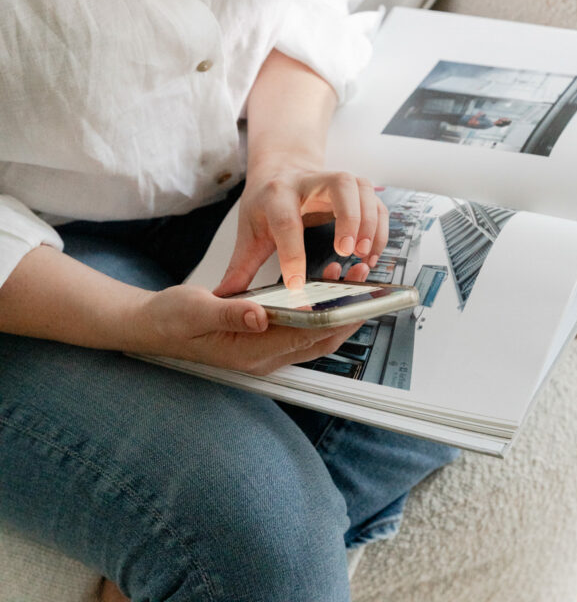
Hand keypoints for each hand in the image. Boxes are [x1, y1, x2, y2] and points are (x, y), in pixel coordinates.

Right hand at [135, 283, 362, 375]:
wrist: (151, 325)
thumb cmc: (171, 319)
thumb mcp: (197, 309)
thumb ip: (230, 312)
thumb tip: (260, 314)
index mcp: (249, 352)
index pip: (304, 340)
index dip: (335, 322)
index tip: (358, 302)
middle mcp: (261, 357)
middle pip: (317, 341)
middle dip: (345, 316)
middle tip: (365, 286)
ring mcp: (262, 350)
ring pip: (311, 336)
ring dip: (333, 312)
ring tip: (349, 280)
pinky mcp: (260, 339)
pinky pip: (298, 329)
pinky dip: (316, 311)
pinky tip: (321, 287)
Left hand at [213, 165, 388, 295]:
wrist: (281, 169)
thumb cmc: (266, 202)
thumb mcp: (249, 232)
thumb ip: (240, 267)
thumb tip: (222, 297)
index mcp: (277, 193)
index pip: (285, 220)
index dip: (292, 253)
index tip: (297, 285)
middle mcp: (310, 181)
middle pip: (338, 185)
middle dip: (347, 217)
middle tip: (346, 252)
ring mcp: (335, 181)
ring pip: (362, 188)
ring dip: (369, 222)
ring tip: (363, 255)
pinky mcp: (354, 189)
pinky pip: (376, 201)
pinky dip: (380, 226)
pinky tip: (372, 252)